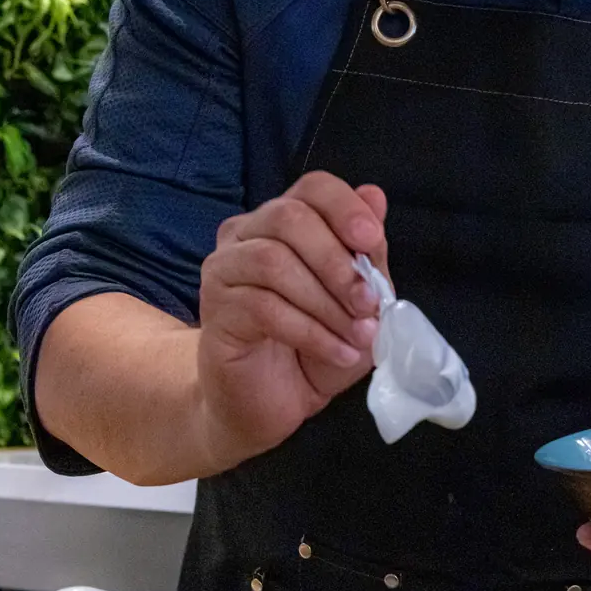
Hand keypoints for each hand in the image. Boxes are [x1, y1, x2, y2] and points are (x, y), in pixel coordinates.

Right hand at [195, 172, 390, 468]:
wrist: (269, 403)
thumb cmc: (315, 347)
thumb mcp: (357, 303)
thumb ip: (366, 254)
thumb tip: (375, 196)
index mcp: (284, 222)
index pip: (312, 188)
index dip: (344, 207)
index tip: (370, 240)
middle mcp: (246, 234)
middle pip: (289, 217)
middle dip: (337, 262)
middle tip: (368, 304)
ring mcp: (224, 269)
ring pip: (273, 262)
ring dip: (326, 302)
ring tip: (357, 336)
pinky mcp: (215, 309)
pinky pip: (263, 307)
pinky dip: (311, 332)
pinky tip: (337, 352)